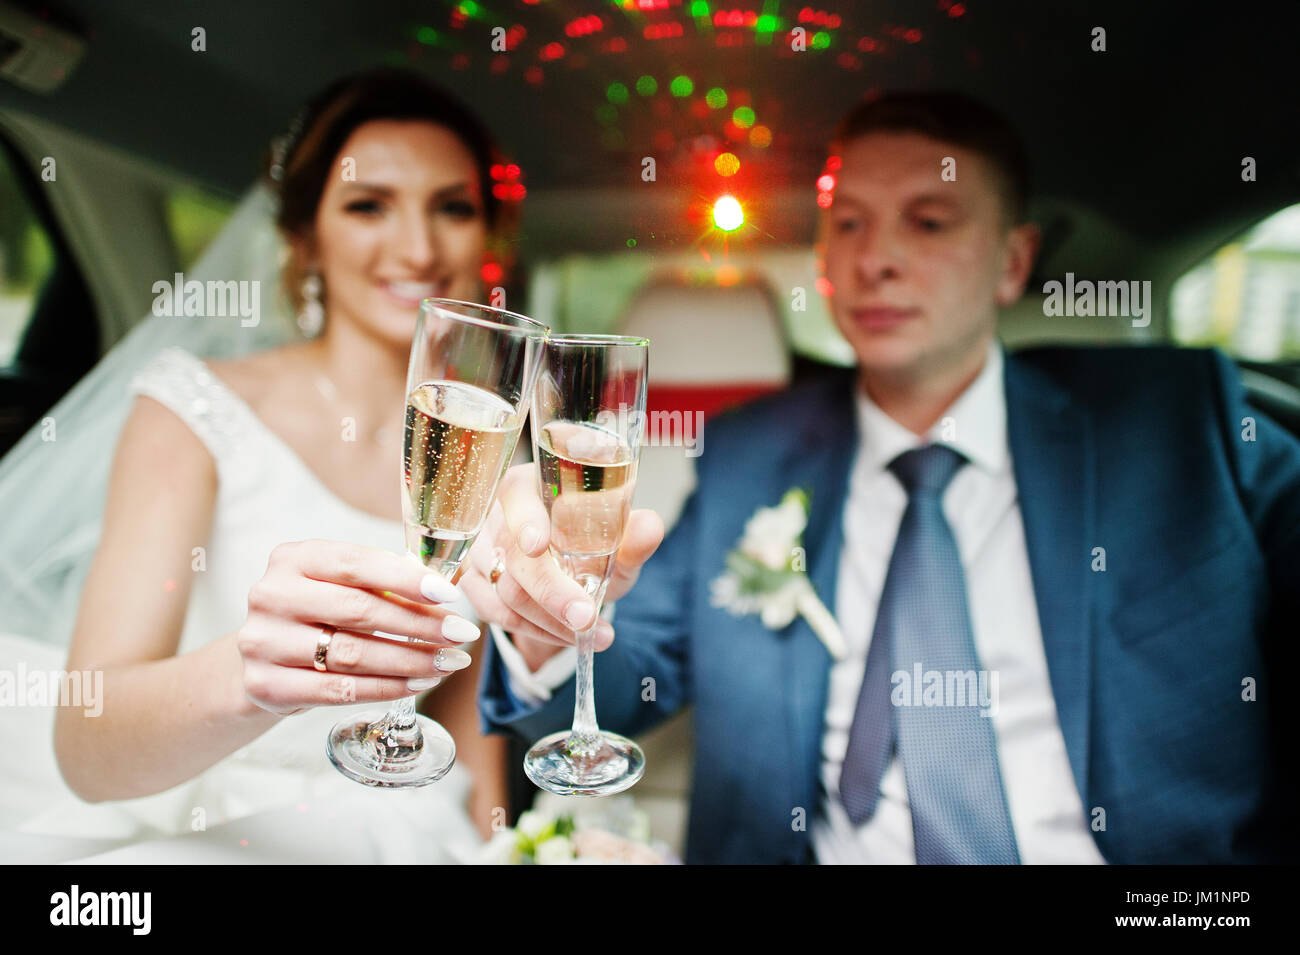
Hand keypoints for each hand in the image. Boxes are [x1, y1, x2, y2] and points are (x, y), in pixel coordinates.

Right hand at [236, 540, 481, 715]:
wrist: (261, 659)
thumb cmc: (315, 614)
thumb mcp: (337, 585)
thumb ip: (381, 581)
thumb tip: (443, 588)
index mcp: (293, 558)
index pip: (357, 564)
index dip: (407, 579)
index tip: (449, 594)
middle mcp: (271, 595)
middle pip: (360, 610)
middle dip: (420, 624)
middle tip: (461, 633)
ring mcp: (263, 642)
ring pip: (353, 654)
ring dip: (411, 660)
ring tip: (449, 662)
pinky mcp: (265, 685)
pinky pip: (339, 690)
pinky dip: (386, 688)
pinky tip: (419, 683)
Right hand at [459, 463, 664, 665]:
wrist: (572, 577)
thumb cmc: (593, 547)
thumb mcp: (618, 544)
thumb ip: (634, 536)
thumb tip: (650, 527)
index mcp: (529, 486)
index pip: (516, 494)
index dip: (525, 520)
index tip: (538, 545)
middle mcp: (497, 514)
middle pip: (512, 554)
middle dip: (551, 591)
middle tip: (585, 616)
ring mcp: (479, 549)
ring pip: (504, 591)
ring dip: (551, 620)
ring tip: (595, 633)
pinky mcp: (473, 582)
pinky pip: (497, 613)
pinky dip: (537, 631)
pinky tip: (570, 638)